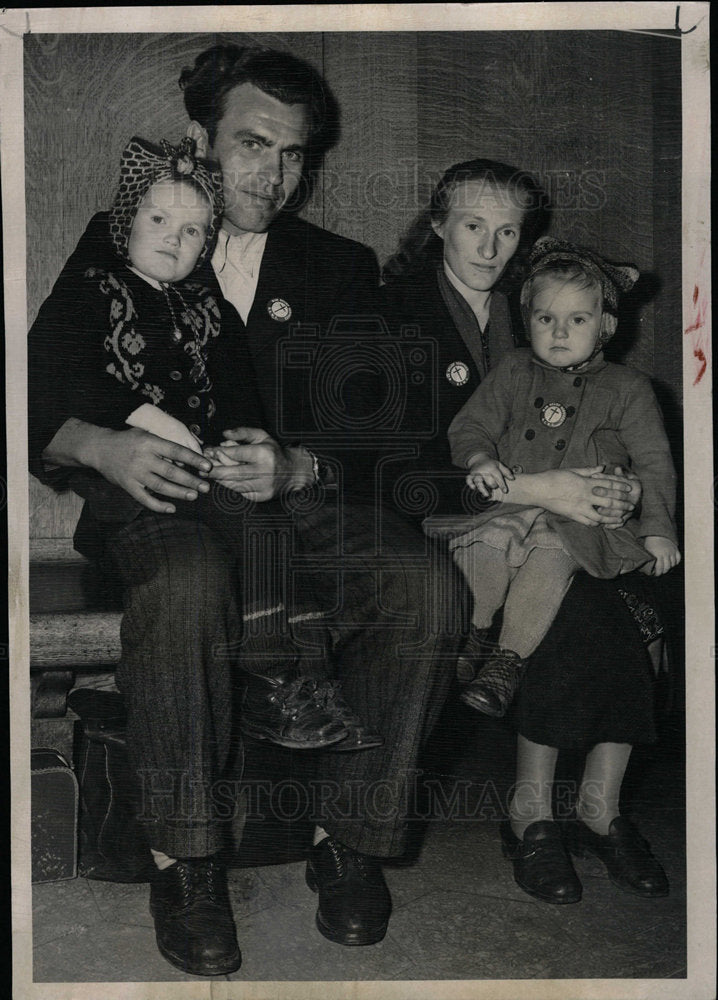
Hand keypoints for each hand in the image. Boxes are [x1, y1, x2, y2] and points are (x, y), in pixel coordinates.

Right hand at [89, 426, 211, 513]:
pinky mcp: (127, 485)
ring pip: (161, 486)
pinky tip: (171, 508)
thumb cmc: (127, 440)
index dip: (193, 459)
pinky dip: (158, 505)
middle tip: (205, 487)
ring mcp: (135, 473)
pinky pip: (144, 499)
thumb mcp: (146, 434)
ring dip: (179, 493)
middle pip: (171, 471)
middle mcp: (143, 458)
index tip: (208, 467)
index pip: (176, 451)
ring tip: (194, 495)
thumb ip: (164, 444)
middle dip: (190, 480)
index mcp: (150, 442)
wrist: (98, 448)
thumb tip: (189, 455)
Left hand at [207, 427, 312, 500]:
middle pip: (233, 473)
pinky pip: (239, 492)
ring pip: (234, 484)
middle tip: (201, 468)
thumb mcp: (262, 436)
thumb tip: (223, 434)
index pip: (238, 453)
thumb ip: (242, 432)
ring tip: (208, 474)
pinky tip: (221, 481)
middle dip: (215, 471)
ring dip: (219, 479)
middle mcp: (265, 472)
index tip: (209, 451)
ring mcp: (263, 487)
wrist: (292, 472)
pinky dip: (229, 486)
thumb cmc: (273, 451)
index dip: (221, 453)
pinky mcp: (261, 497)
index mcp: (265, 454)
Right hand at [466, 456, 513, 497]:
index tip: (505, 491)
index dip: (502, 485)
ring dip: (482, 489)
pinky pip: (469, 480)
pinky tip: (474, 488)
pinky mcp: (470, 475)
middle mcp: (483, 470)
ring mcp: (476, 473)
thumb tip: (512, 478)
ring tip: (487, 495)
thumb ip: (506, 471)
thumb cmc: (491, 464)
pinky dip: (470, 484)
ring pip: (478, 482)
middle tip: (494, 486)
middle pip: (488, 481)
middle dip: (493, 485)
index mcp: (492, 468)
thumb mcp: (500, 465)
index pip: (498, 477)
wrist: (479, 459)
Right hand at [530, 466, 634, 526]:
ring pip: (601, 515)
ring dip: (613, 517)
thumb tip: (602, 467)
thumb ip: (588, 470)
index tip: (630, 489)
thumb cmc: (553, 477)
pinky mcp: (573, 515)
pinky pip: (588, 522)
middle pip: (609, 501)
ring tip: (621, 518)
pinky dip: (598, 523)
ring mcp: (579, 508)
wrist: (538, 490)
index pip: (608, 484)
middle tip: (631, 506)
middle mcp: (585, 496)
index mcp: (586, 483)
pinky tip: (603, 523)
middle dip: (622, 504)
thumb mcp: (572, 470)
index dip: (621, 486)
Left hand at [592, 466, 641, 528]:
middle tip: (593, 491)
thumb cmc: (628, 484)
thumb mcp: (626, 477)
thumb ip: (619, 474)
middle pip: (619, 495)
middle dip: (606, 492)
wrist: (644, 496)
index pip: (618, 481)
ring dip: (608, 511)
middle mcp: (635, 497)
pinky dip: (612, 524)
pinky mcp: (629, 517)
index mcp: (635, 485)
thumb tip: (615, 468)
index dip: (606, 478)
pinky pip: (621, 522)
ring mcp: (632, 508)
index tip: (594, 476)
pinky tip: (603, 524)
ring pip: (620, 510)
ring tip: (597, 510)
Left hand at [640, 536, 680, 574]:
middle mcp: (666, 554)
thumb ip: (649, 559)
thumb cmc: (650, 543)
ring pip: (673, 564)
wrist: (657, 533)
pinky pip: (678, 558)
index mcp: (658, 555)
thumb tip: (647, 568)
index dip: (658, 573)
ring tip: (665, 568)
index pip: (660, 568)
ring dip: (669, 567)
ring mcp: (672, 551)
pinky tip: (672, 563)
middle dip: (664, 571)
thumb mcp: (647, 551)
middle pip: (667, 567)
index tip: (656, 574)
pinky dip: (676, 562)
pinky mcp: (675, 549)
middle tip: (661, 572)